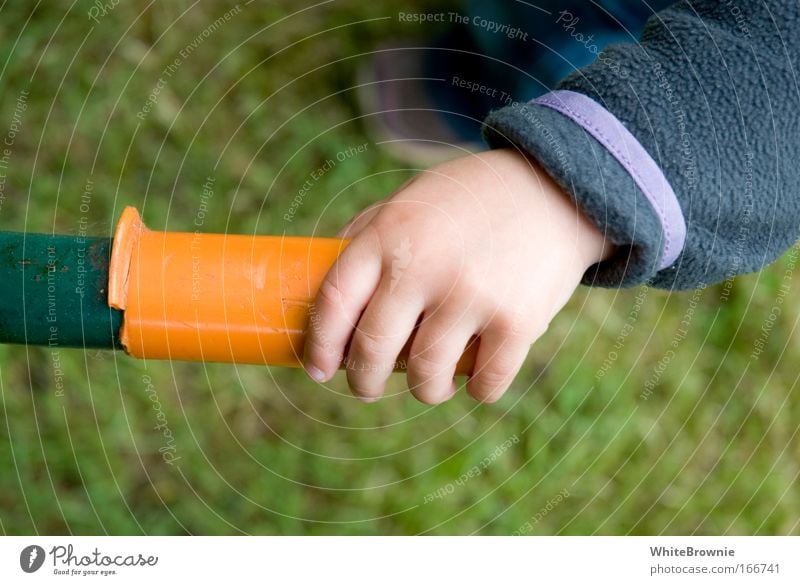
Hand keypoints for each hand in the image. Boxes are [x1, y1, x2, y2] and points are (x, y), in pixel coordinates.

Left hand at [303, 148, 613, 403]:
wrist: (553, 190)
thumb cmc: (468, 202)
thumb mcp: (409, 201)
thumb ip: (368, 240)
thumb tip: (327, 296)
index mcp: (389, 234)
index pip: (334, 302)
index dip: (319, 345)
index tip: (317, 369)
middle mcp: (424, 266)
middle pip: (373, 350)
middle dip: (363, 382)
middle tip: (367, 388)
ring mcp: (472, 296)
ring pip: (426, 377)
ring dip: (424, 389)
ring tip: (429, 383)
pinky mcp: (517, 322)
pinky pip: (483, 385)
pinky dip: (477, 390)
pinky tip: (475, 377)